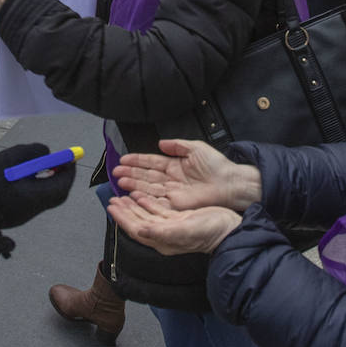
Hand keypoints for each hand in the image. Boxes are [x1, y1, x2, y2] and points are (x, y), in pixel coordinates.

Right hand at [0, 143, 74, 229]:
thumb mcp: (10, 158)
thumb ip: (31, 152)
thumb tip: (47, 153)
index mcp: (34, 197)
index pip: (62, 186)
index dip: (69, 171)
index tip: (69, 157)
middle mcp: (31, 209)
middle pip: (56, 195)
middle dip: (60, 177)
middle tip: (58, 162)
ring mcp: (22, 215)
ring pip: (43, 198)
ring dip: (47, 181)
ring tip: (40, 167)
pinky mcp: (13, 216)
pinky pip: (32, 201)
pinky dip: (35, 188)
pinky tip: (24, 177)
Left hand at [107, 195, 241, 255]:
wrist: (228, 229)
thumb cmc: (209, 232)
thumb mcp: (185, 231)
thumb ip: (161, 232)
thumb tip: (139, 230)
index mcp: (162, 240)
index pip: (135, 228)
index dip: (122, 218)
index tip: (111, 207)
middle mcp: (163, 234)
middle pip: (137, 221)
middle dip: (124, 210)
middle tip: (112, 199)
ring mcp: (170, 226)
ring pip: (145, 215)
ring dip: (133, 205)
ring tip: (122, 196)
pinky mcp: (178, 219)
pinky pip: (157, 210)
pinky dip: (147, 202)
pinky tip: (142, 196)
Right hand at [113, 138, 260, 211]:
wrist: (229, 183)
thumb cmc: (217, 165)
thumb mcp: (196, 148)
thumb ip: (177, 145)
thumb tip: (160, 143)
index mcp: (175, 165)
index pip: (152, 162)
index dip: (138, 160)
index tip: (124, 159)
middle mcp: (171, 178)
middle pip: (146, 175)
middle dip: (131, 173)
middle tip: (116, 171)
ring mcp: (173, 191)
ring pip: (148, 187)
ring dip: (133, 183)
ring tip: (120, 180)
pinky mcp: (176, 203)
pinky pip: (157, 199)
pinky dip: (144, 196)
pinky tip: (133, 192)